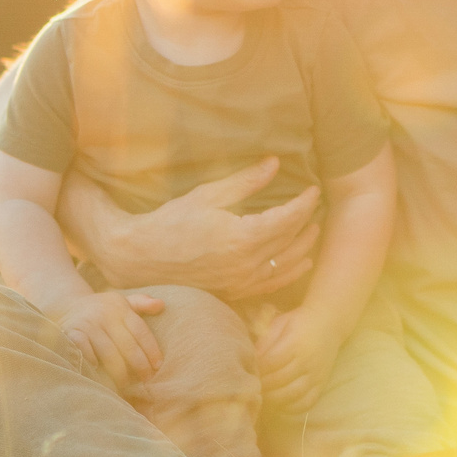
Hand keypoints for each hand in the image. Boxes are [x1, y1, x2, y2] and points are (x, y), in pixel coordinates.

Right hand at [48, 288, 165, 388]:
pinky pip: (86, 352)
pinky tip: (101, 375)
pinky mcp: (72, 333)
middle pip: (127, 344)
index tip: (158, 366)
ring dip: (119, 371)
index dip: (151, 349)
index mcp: (120, 308)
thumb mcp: (121, 302)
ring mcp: (88, 324)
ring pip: (109, 352)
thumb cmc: (101, 309)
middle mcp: (105, 315)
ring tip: (126, 384)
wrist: (65, 305)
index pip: (140, 330)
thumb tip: (161, 305)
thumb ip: (141, 303)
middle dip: (139, 364)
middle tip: (146, 379)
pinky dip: (94, 364)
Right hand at [59, 163, 320, 301]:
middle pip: (291, 242)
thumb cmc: (172, 222)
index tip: (313, 190)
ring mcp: (240, 283)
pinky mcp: (233, 294)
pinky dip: (288, 273)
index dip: (304, 203)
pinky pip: (271, 285)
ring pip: (286, 267)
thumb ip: (245, 182)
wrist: (141, 258)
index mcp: (242, 238)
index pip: (288, 219)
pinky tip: (297, 264)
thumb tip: (274, 163)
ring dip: (303, 249)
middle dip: (307, 223)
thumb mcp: (209, 195)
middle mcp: (246, 265)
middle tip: (314, 207)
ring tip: (313, 232)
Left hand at [254, 303, 346, 413]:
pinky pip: (307, 402)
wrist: (329, 322)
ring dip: (274, 399)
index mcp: (294, 343)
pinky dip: (293, 408)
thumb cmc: (300, 321)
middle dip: (262, 386)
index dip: (257, 370)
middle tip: (251, 388)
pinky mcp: (322, 383)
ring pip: (292, 394)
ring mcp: (316, 374)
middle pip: (279, 380)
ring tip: (264, 396)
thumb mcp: (281, 323)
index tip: (248, 372)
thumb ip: (266, 341)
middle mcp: (306, 360)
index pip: (270, 362)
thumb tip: (251, 360)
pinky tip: (281, 404)